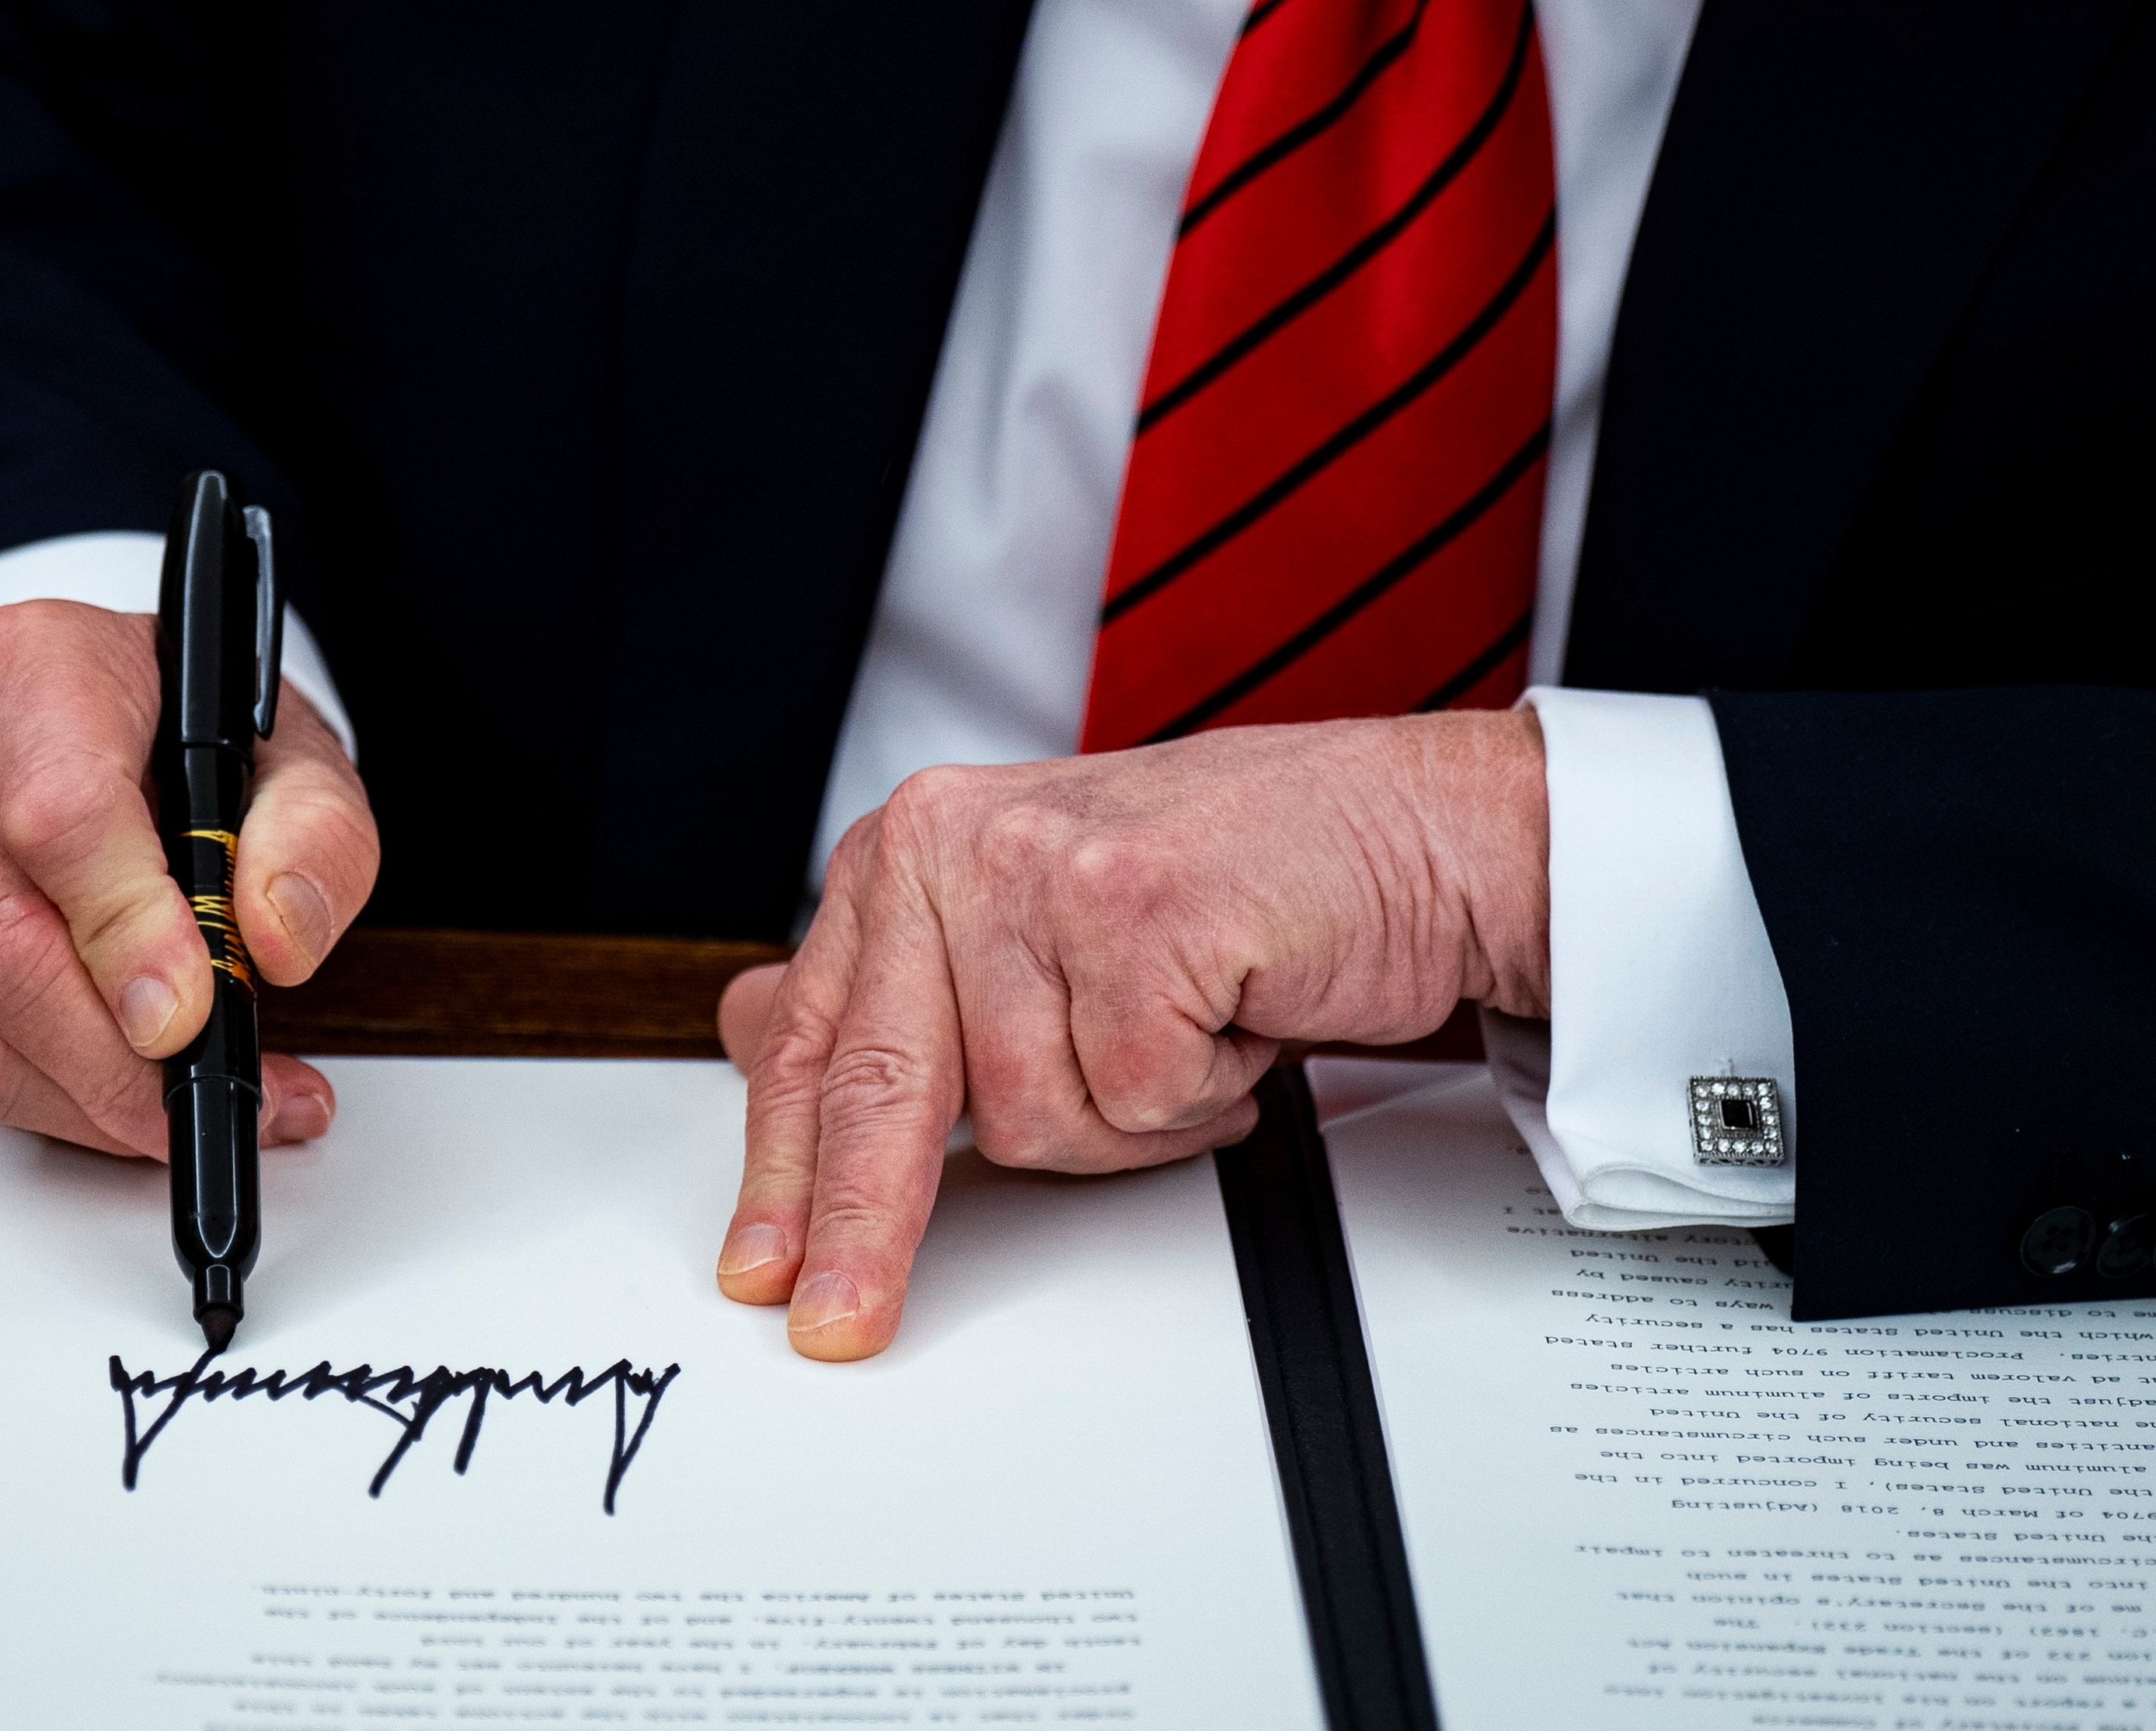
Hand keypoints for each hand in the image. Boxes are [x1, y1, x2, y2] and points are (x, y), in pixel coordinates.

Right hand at [0, 598, 380, 1157]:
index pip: (59, 817)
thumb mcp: (294, 753)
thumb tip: (274, 938)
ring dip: (88, 1099)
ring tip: (190, 1108)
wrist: (102, 718)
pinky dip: (44, 1102)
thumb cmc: (185, 730)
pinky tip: (124, 1098)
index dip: (126, 933)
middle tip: (213, 1090)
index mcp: (32, 671)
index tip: (191, 1012)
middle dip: (116, 1057)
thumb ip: (313, 835)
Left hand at [713, 708, 1546, 1360]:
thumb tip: (751, 1037)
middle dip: (867, 1226)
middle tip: (843, 1320)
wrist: (1405, 834)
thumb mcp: (1031, 927)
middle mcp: (953, 844)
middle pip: (883, 1088)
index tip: (762, 1266)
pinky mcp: (1132, 909)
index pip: (812, 1039)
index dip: (781, 1172)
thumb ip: (901, 987)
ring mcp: (1040, 870)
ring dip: (1127, 1116)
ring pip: (1032, 1115)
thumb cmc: (1229, 889)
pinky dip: (1199, 1087)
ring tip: (1179, 1032)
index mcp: (909, 850)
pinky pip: (1135, 1096)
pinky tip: (1227, 1013)